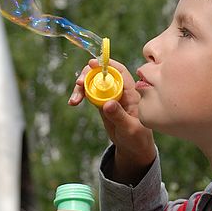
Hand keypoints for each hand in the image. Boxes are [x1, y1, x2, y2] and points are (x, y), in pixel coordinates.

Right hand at [68, 58, 155, 182]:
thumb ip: (119, 116)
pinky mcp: (101, 101)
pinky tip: (74, 102)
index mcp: (131, 92)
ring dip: (81, 86)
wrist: (133, 147)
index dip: (107, 64)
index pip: (119, 71)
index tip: (93, 63)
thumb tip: (107, 103)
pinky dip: (80, 95)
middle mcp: (120, 90)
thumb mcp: (130, 128)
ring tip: (74, 100)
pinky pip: (89, 92)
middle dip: (89, 74)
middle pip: (103, 73)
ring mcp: (110, 95)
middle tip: (78, 83)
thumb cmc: (138, 138)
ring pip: (93, 82)